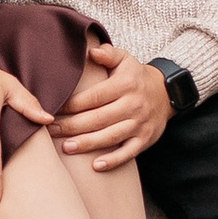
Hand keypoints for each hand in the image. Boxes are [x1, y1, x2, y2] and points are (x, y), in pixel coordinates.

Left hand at [51, 39, 171, 171]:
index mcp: (125, 85)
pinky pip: (128, 153)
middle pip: (98, 118)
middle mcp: (133, 105)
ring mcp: (140, 124)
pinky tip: (95, 166)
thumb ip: (107, 54)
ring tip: (66, 147)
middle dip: (72, 126)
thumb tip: (90, 52)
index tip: (54, 109)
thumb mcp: (125, 59)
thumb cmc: (135, 77)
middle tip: (51, 130)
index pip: (94, 97)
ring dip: (87, 144)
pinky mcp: (145, 139)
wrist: (166, 93)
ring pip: (110, 137)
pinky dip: (113, 160)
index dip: (72, 104)